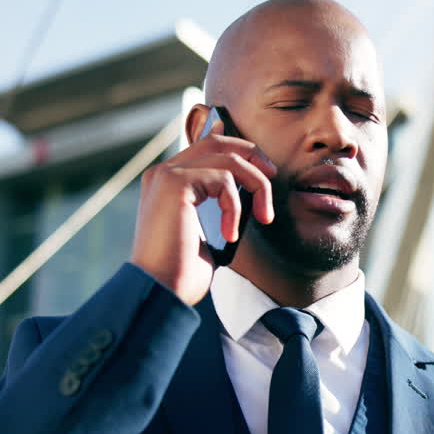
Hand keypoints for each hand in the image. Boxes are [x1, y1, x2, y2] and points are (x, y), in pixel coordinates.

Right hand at [130, 118, 276, 305]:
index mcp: (168, 181)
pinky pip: (224, 179)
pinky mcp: (174, 183)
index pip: (208, 147)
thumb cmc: (181, 272)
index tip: (266, 173)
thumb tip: (248, 195)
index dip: (242, 152)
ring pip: (228, 158)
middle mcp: (163, 172)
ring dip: (256, 185)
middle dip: (253, 155)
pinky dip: (235, 207)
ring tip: (263, 216)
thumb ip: (219, 207)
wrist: (160, 292)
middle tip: (273, 176)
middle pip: (219, 142)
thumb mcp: (207, 233)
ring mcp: (167, 175)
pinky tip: (229, 235)